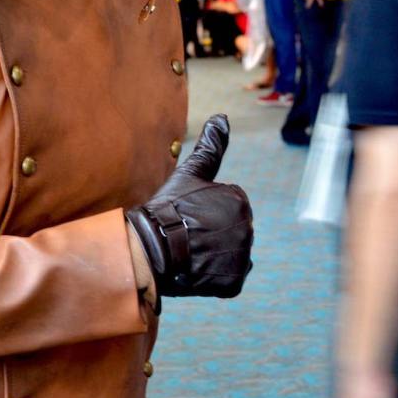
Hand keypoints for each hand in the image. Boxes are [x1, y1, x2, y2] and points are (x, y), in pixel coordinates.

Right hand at [126, 115, 253, 306]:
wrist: (150, 249)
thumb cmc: (166, 209)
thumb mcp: (189, 173)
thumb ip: (211, 146)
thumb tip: (223, 116)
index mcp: (239, 200)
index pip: (227, 208)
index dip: (203, 213)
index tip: (186, 216)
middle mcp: (247, 227)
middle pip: (230, 231)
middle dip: (211, 234)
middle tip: (186, 235)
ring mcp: (241, 256)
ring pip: (229, 254)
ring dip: (212, 255)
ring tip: (189, 252)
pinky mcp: (234, 281)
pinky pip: (228, 278)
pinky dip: (213, 276)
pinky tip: (196, 270)